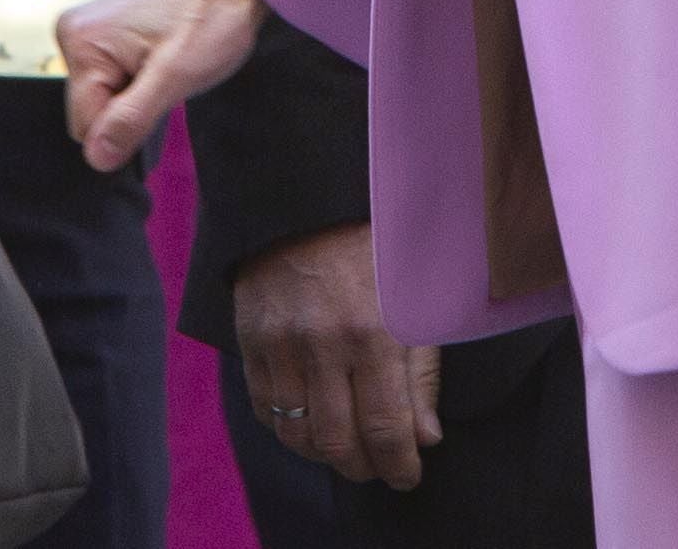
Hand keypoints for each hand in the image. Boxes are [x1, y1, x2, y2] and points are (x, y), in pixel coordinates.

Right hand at [61, 0, 265, 170]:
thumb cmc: (210, 18)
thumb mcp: (174, 77)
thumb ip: (130, 119)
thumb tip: (97, 158)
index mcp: (81, 42)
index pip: (84, 126)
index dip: (125, 127)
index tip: (159, 96)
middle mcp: (74, 35)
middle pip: (90, 114)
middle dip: (129, 110)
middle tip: (165, 80)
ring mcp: (89, 35)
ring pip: (103, 101)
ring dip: (136, 98)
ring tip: (166, 68)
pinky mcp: (105, 39)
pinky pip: (112, 84)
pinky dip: (137, 84)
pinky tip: (160, 64)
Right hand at [236, 224, 442, 489]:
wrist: (310, 200)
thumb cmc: (376, 247)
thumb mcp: (415, 299)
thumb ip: (421, 372)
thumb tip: (426, 437)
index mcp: (374, 331)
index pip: (386, 427)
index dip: (399, 465)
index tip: (408, 476)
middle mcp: (324, 344)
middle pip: (339, 442)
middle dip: (363, 467)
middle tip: (378, 469)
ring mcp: (281, 345)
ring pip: (297, 434)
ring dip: (324, 455)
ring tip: (346, 452)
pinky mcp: (251, 341)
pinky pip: (264, 410)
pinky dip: (288, 429)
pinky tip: (310, 426)